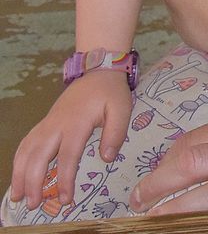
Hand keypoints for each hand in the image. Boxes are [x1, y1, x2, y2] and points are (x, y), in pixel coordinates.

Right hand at [8, 71, 129, 209]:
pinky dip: (18, 160)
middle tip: (33, 205)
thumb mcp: (122, 108)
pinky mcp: (43, 124)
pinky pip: (25, 143)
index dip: (64, 179)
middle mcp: (56, 125)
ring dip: (20, 174)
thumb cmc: (110, 93)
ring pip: (27, 150)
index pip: (67, 156)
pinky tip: (18, 176)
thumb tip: (106, 159)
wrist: (97, 71)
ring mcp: (47, 124)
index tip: (64, 200)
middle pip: (39, 156)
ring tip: (17, 197)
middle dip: (34, 182)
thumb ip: (116, 133)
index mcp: (77, 123)